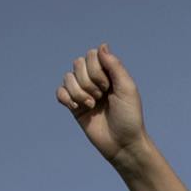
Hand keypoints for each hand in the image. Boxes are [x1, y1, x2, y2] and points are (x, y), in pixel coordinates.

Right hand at [55, 43, 144, 165]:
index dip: (96, 69)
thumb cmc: (129, 117)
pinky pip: (60, 92)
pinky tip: (76, 107)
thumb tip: (102, 46)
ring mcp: (83, 93)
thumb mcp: (127, 89)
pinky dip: (66, 98)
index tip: (108, 86)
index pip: (91, 55)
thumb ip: (115, 66)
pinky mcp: (75, 107)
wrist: (123, 144)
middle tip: (101, 97)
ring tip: (92, 106)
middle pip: (78, 64)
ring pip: (68, 77)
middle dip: (89, 81)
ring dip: (79, 92)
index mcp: (107, 73)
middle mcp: (94, 80)